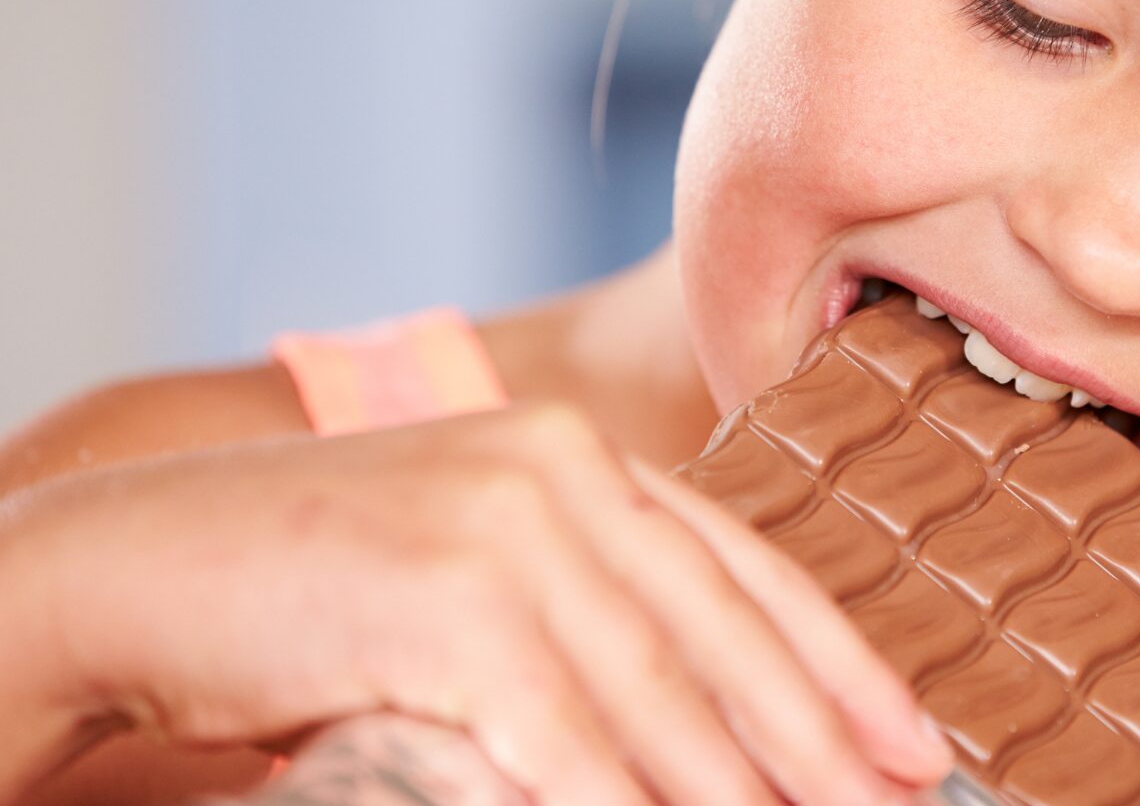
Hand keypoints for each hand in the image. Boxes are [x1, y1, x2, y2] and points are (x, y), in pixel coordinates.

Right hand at [5, 402, 951, 804]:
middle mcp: (557, 472)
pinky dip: (627, 803)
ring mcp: (500, 529)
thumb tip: (699, 705)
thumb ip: (586, 599)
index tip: (912, 739)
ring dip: (742, 785)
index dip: (839, 660)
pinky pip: (564, 736)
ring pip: (659, 688)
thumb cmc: (312, 579)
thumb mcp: (475, 558)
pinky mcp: (442, 604)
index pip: (741, 566)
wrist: (139, 564)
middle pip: (721, 629)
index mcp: (578, 456)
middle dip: (820, 733)